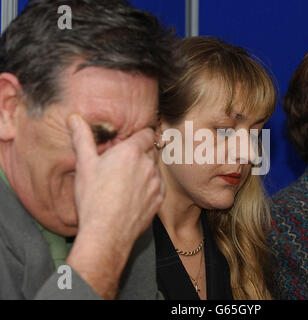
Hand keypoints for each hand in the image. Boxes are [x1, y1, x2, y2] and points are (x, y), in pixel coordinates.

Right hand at [65, 114, 163, 298]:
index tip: (131, 142)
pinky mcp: (159, 199)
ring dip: (145, 170)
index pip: (146, 133)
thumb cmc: (93, 199)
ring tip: (127, 182)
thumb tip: (75, 119)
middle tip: (124, 164)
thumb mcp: (84, 165)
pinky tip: (134, 194)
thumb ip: (82, 139)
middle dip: (140, 154)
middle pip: (150, 151)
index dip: (140, 136)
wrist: (106, 233)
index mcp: (131, 152)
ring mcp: (156, 182)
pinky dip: (150, 186)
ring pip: (154, 169)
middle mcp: (148, 164)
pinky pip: (158, 186)